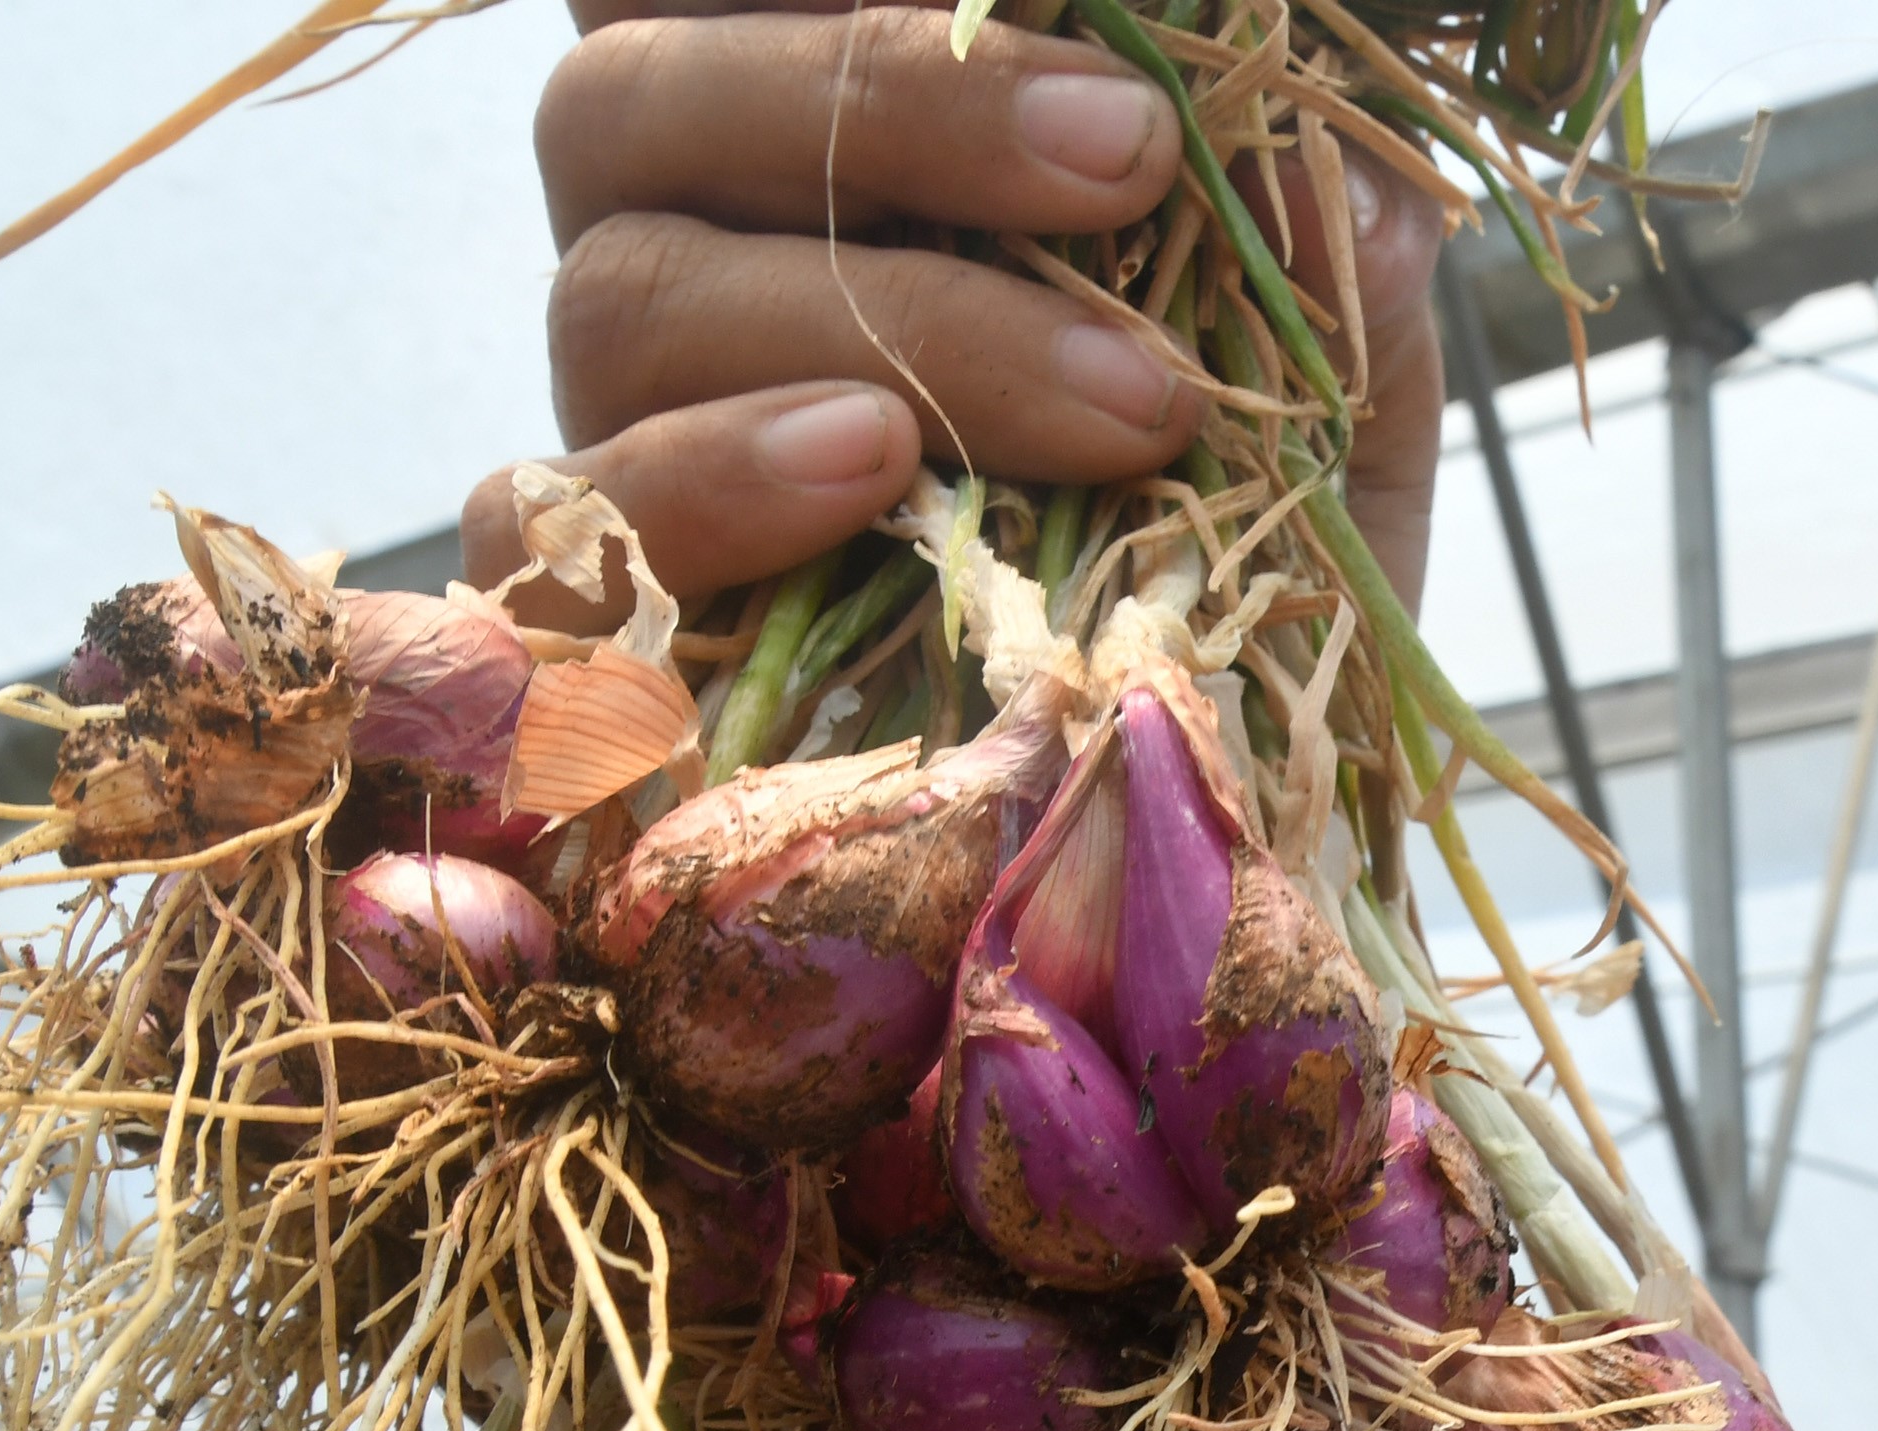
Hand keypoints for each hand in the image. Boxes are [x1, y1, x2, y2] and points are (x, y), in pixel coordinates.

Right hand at [462, 0, 1446, 619]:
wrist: (1180, 895)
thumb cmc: (1229, 618)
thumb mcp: (1327, 441)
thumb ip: (1321, 285)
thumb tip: (1328, 168)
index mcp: (815, 174)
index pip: (725, 3)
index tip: (1094, 49)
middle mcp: (678, 277)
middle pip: (634, 96)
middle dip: (889, 96)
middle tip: (1129, 158)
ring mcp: (611, 445)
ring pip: (615, 290)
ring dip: (868, 313)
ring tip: (1092, 400)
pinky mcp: (584, 627)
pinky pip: (549, 523)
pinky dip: (708, 476)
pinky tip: (866, 472)